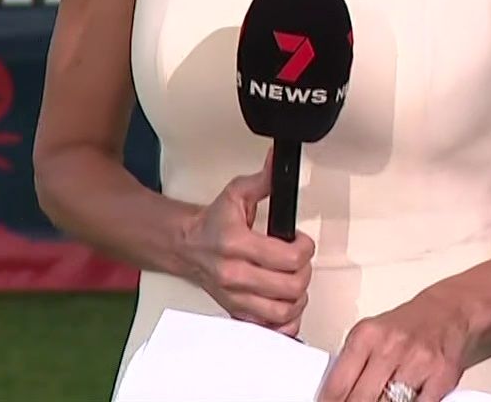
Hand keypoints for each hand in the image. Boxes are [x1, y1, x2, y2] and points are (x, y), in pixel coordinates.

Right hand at [177, 147, 313, 334]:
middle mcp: (235, 274)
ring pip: (284, 310)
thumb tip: (278, 163)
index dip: (304, 248)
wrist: (185, 245)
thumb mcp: (236, 194)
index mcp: (236, 244)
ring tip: (293, 280)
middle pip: (291, 286)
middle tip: (298, 261)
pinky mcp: (236, 312)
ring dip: (298, 296)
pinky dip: (285, 320)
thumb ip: (262, 180)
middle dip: (304, 271)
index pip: (288, 257)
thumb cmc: (212, 224)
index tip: (301, 241)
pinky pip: (270, 327)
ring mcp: (236, 297)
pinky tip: (285, 303)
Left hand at [316, 289, 472, 401]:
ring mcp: (417, 362)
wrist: (446, 313)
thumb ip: (352, 364)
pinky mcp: (442, 376)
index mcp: (366, 336)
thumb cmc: (404, 328)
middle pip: (361, 399)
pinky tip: (403, 400)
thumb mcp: (369, 336)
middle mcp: (390, 347)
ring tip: (378, 400)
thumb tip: (333, 394)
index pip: (338, 384)